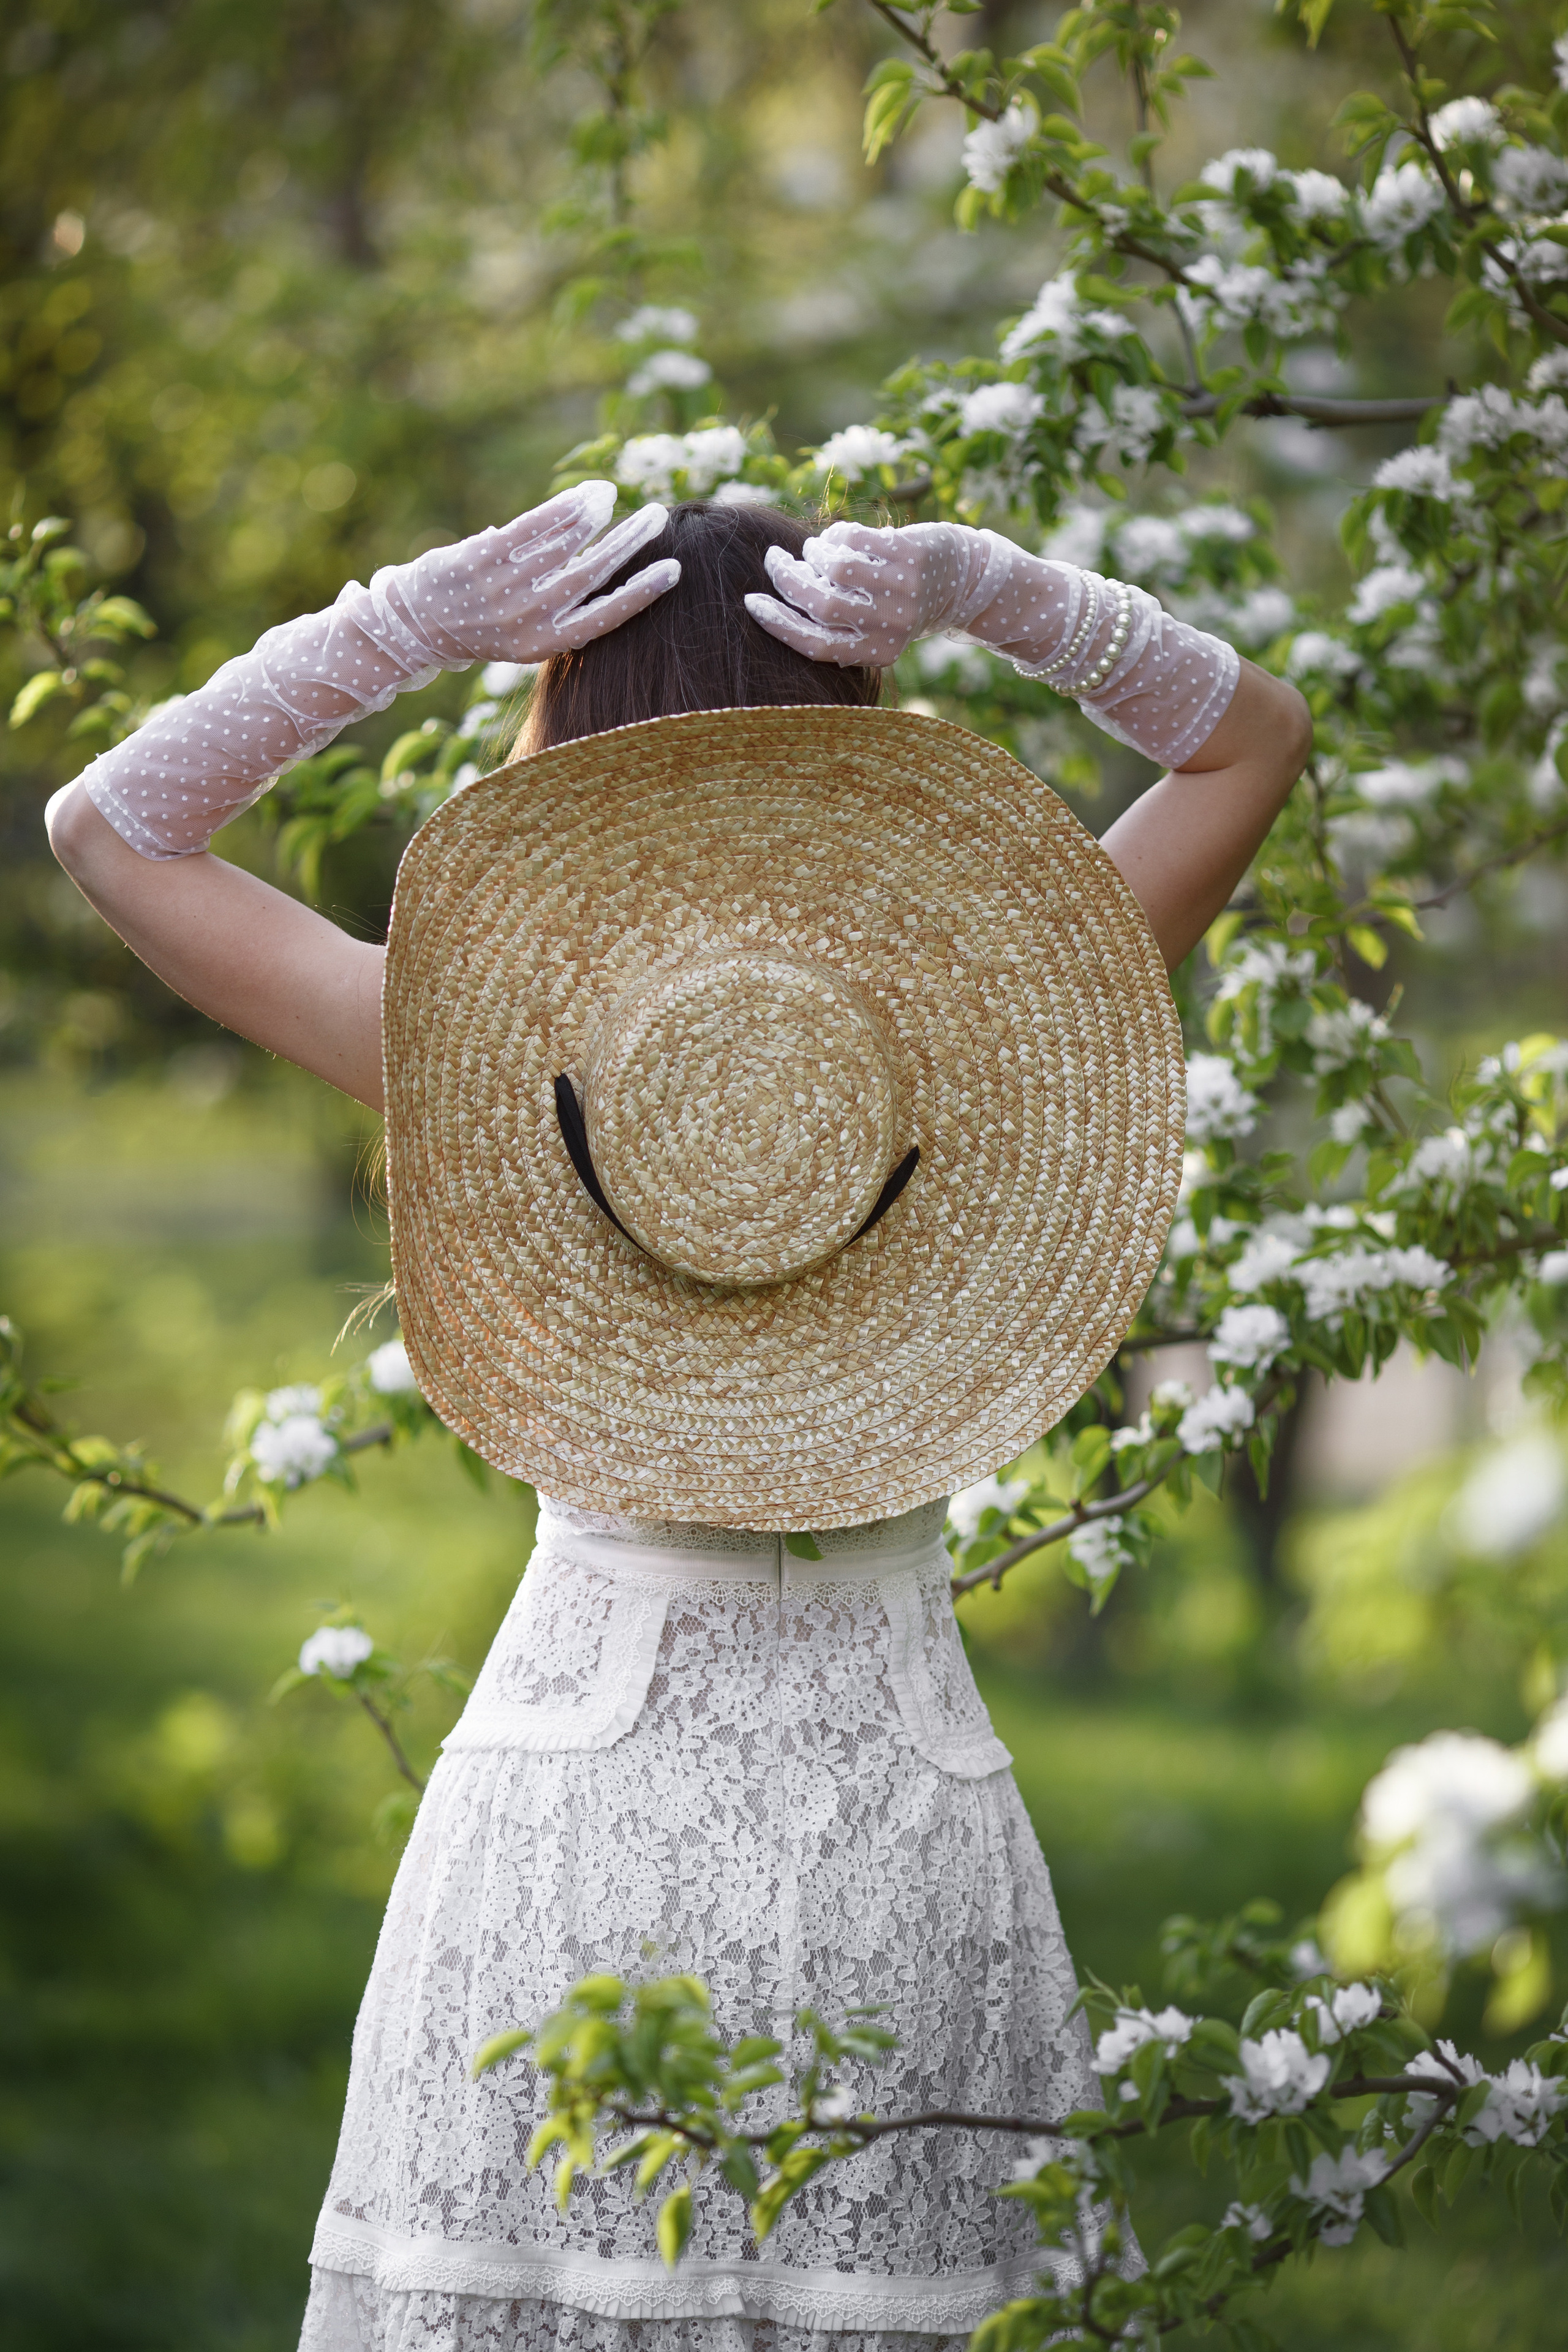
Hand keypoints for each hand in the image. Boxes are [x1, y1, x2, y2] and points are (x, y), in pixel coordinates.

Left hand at [378, 481, 680, 668]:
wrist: (420, 625)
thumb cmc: (483, 628)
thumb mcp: (526, 634)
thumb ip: (564, 609)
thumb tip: (611, 571)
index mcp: (545, 643)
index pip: (605, 617)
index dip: (641, 593)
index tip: (673, 569)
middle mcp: (527, 619)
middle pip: (591, 574)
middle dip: (629, 543)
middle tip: (657, 517)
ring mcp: (503, 588)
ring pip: (564, 545)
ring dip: (596, 516)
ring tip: (613, 495)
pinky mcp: (482, 559)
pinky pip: (532, 527)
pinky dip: (562, 509)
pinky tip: (585, 494)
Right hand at [744, 520, 1008, 668]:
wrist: (961, 579)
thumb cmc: (902, 604)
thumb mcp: (875, 627)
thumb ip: (836, 623)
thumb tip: (780, 601)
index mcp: (877, 652)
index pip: (816, 643)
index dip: (778, 623)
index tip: (753, 601)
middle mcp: (891, 625)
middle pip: (821, 604)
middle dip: (787, 580)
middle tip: (773, 560)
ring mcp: (903, 589)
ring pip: (835, 569)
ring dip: (812, 554)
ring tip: (812, 549)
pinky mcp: (909, 555)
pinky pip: (855, 540)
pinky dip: (836, 536)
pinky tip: (838, 537)